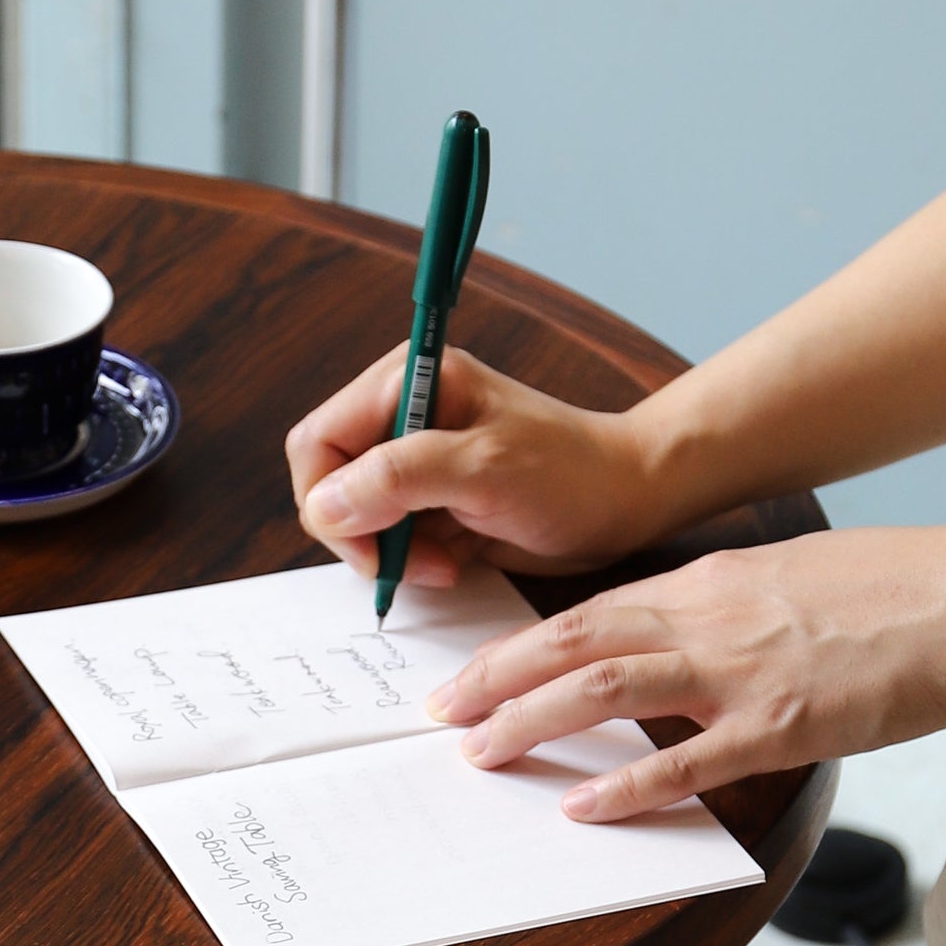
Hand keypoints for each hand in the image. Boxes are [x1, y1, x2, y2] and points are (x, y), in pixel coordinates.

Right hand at [287, 345, 665, 582]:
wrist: (627, 501)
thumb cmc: (569, 473)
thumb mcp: (484, 469)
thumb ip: (398, 478)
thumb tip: (324, 504)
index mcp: (407, 382)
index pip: (318, 442)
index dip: (329, 499)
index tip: (373, 546)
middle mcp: (402, 415)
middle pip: (328, 482)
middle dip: (361, 532)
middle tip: (411, 562)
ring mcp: (415, 460)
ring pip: (355, 517)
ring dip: (391, 552)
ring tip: (444, 563)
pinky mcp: (431, 499)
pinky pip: (387, 537)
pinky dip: (410, 561)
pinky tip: (453, 562)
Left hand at [424, 522, 945, 818]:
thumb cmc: (896, 588)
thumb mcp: (792, 576)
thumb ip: (728, 608)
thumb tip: (679, 640)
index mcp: (710, 581)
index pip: (589, 610)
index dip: (519, 644)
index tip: (470, 672)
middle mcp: (709, 618)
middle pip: (572, 641)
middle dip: (494, 678)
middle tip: (438, 713)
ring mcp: (742, 671)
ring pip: (606, 687)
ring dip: (531, 721)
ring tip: (480, 753)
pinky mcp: (783, 725)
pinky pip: (686, 759)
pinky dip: (625, 784)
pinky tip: (582, 806)